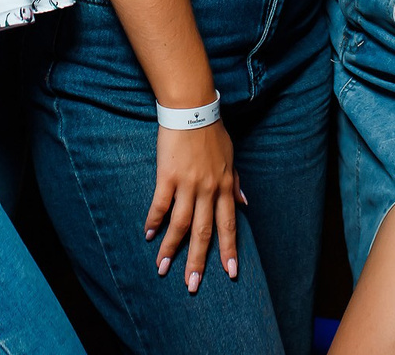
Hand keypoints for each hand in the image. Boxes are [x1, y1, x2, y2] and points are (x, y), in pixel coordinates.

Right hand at [145, 120, 239, 293]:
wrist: (193, 109)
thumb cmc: (212, 131)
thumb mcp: (230, 157)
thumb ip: (235, 182)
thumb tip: (244, 203)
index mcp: (224, 186)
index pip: (228, 225)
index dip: (229, 250)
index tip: (230, 273)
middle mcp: (208, 189)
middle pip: (203, 232)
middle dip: (198, 261)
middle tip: (193, 285)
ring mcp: (187, 184)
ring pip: (180, 224)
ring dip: (171, 249)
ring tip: (163, 269)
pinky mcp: (167, 176)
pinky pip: (160, 205)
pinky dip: (154, 222)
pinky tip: (149, 236)